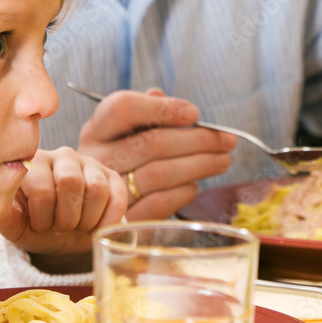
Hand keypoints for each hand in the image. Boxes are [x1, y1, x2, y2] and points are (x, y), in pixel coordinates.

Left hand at [0, 147, 125, 258]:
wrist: (59, 236)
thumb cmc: (33, 226)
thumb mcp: (14, 224)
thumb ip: (3, 213)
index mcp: (33, 163)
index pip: (42, 188)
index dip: (43, 217)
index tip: (39, 226)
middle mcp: (61, 156)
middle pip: (70, 183)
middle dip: (65, 218)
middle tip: (59, 229)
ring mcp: (88, 164)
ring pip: (96, 189)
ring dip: (86, 219)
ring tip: (76, 227)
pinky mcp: (111, 176)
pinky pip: (117, 194)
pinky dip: (109, 218)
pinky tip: (97, 228)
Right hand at [76, 88, 235, 219]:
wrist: (94, 206)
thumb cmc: (122, 159)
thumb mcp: (125, 131)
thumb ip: (147, 111)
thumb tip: (172, 102)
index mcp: (95, 130)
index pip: (123, 107)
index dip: (163, 108)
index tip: (195, 113)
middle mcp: (96, 159)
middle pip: (151, 143)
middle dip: (198, 140)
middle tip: (227, 140)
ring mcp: (106, 192)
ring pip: (159, 174)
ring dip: (199, 165)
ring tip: (222, 160)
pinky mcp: (121, 220)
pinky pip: (158, 203)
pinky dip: (183, 192)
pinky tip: (195, 185)